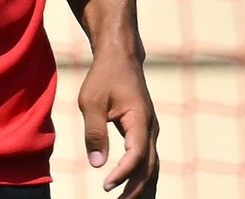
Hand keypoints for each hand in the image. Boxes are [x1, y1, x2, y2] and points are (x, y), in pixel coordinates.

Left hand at [78, 50, 160, 196]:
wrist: (121, 58)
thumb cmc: (104, 77)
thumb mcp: (91, 101)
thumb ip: (94, 132)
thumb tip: (96, 163)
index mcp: (140, 119)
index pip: (137, 154)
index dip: (123, 173)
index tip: (106, 186)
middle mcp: (150, 128)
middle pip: (149, 167)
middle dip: (135, 189)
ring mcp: (150, 132)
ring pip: (152, 167)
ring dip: (142, 188)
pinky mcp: (145, 134)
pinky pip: (148, 161)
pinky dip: (143, 178)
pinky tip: (135, 192)